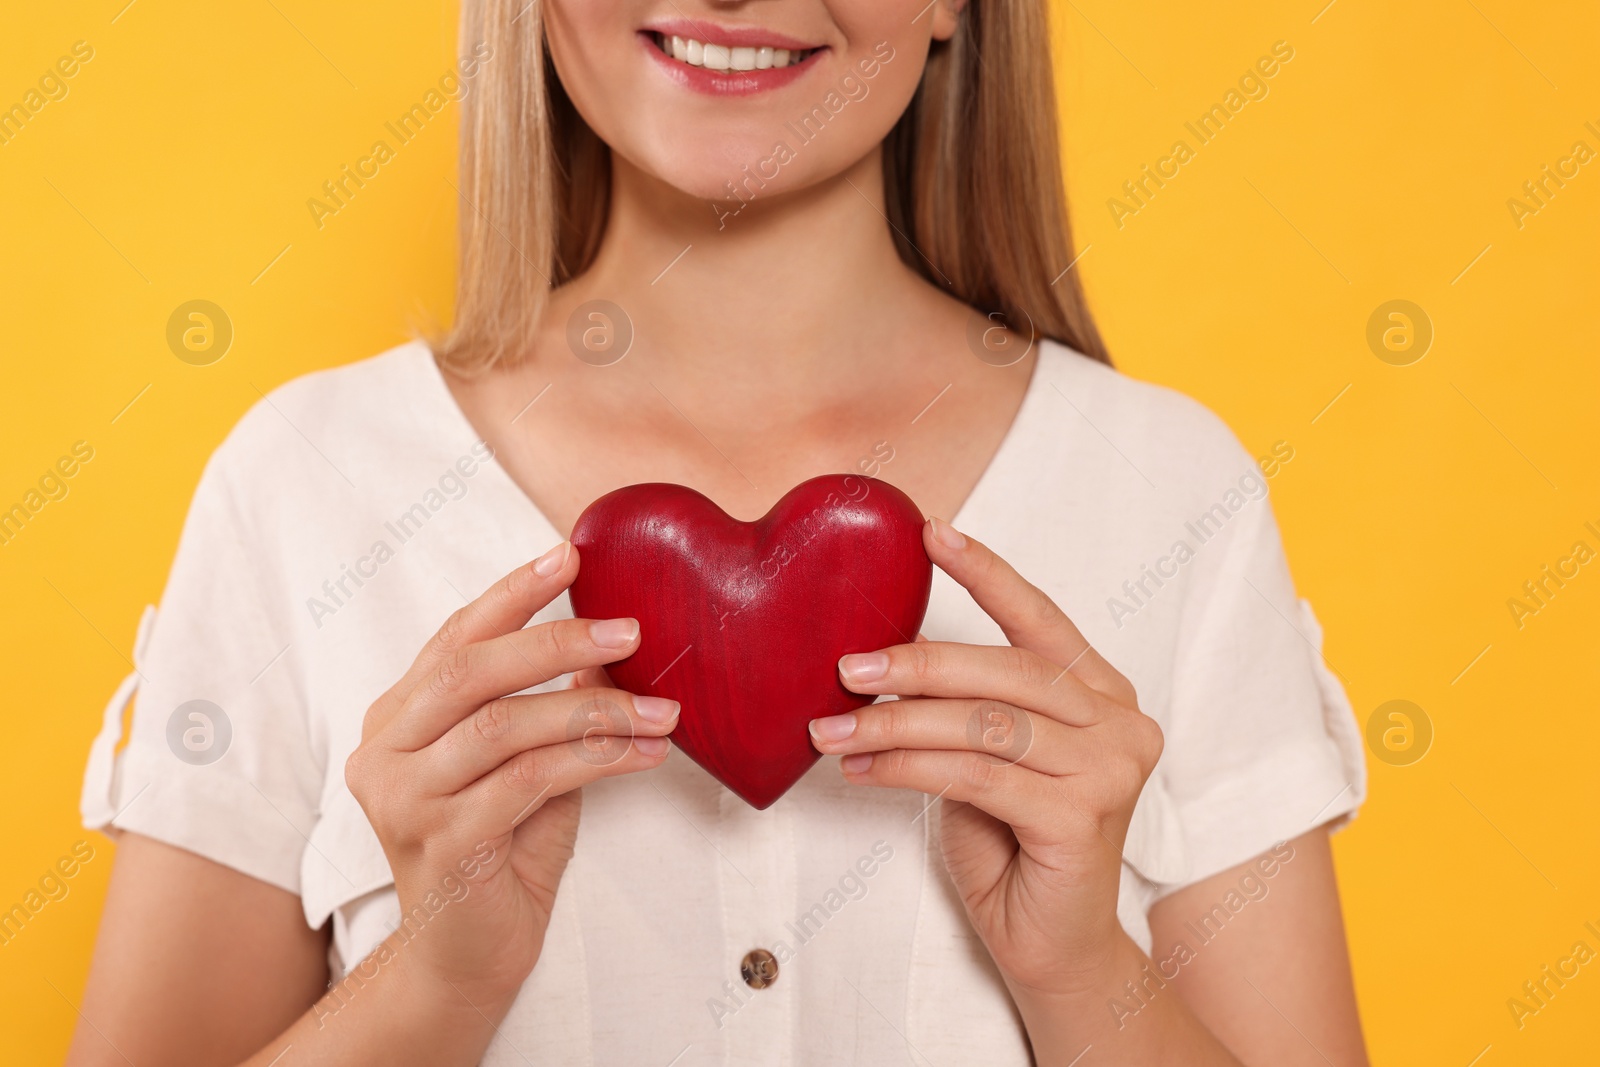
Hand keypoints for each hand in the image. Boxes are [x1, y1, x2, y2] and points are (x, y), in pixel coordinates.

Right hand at [344, 542, 677, 1015]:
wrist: (466, 959)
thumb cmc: (498, 853)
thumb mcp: (524, 765)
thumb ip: (546, 708)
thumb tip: (603, 646)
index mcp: (395, 719)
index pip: (453, 638)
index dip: (511, 593)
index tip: (568, 555)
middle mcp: (384, 753)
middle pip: (470, 671)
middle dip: (556, 640)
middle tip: (629, 631)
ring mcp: (404, 801)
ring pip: (505, 726)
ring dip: (594, 710)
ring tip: (660, 710)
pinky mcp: (442, 845)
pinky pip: (530, 782)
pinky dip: (597, 760)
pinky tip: (644, 754)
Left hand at [809, 518, 1161, 1001]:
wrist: (1051, 947)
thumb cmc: (1014, 846)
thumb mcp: (988, 758)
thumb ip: (967, 707)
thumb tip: (887, 656)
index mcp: (1103, 694)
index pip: (1042, 620)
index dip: (987, 573)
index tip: (931, 533)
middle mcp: (1121, 723)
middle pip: (1007, 671)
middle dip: (918, 664)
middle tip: (848, 666)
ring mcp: (1110, 771)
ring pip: (984, 724)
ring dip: (896, 723)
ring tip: (834, 729)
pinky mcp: (1082, 818)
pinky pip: (974, 775)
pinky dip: (908, 767)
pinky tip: (864, 769)